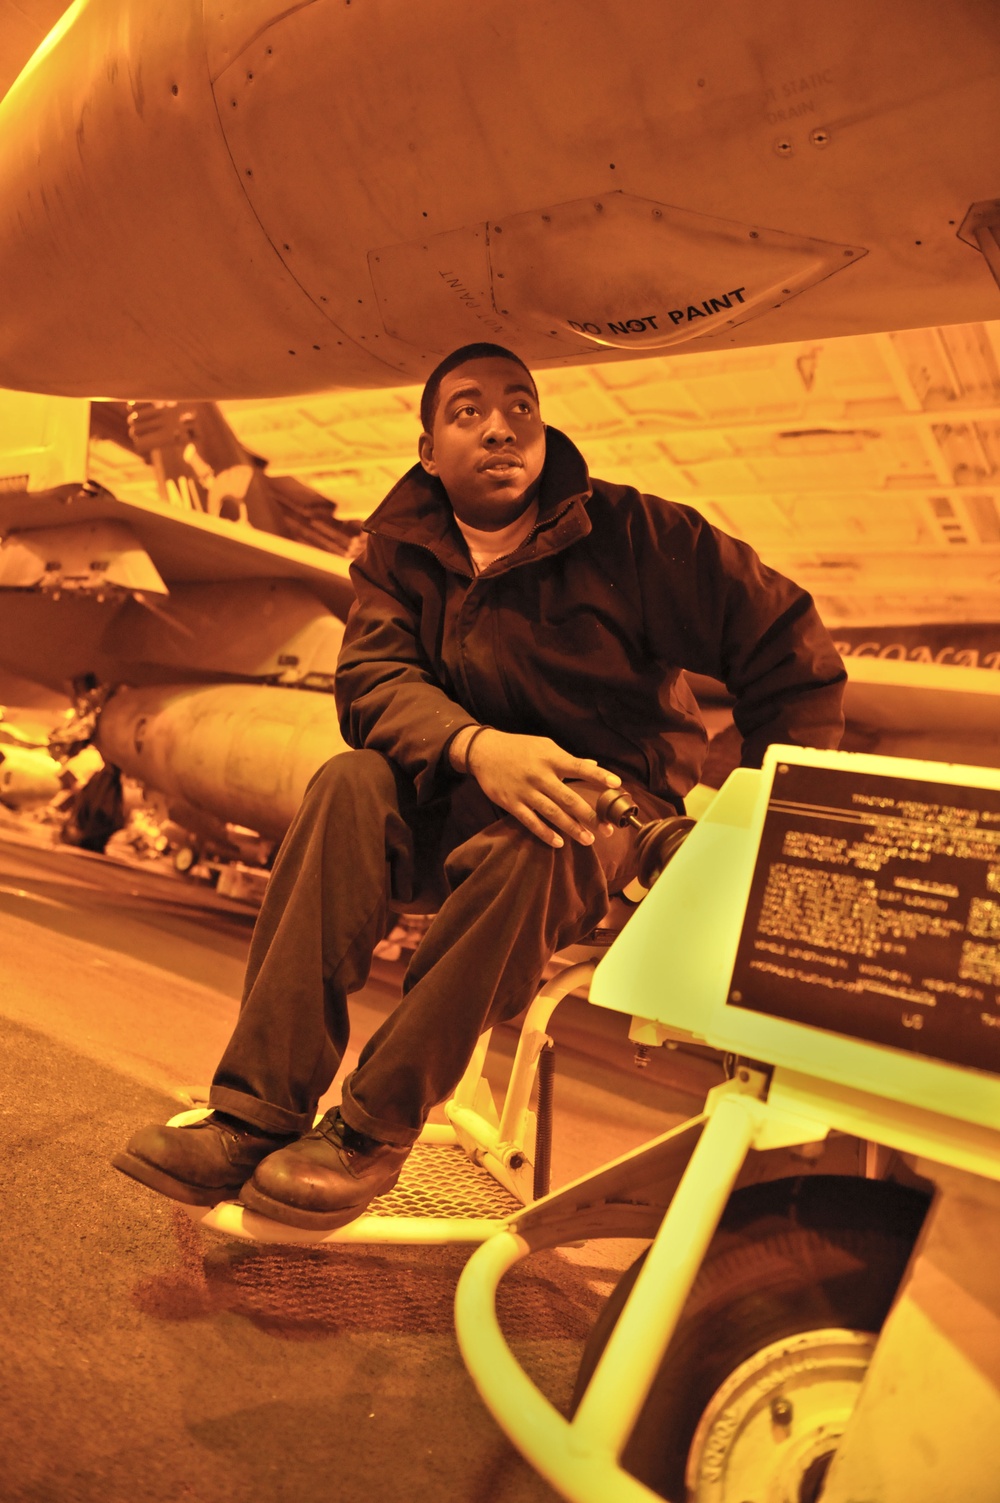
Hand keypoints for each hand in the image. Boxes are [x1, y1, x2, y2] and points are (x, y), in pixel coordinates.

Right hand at [455, 728, 620, 847]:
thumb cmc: (519, 748)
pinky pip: (531, 821)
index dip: (598, 776)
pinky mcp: (512, 803)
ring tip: (589, 840)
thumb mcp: (544, 746)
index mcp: (551, 759)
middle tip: (607, 829)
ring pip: (553, 813)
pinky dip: (545, 833)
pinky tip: (559, 842)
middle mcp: (540, 776)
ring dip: (572, 828)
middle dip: (590, 815)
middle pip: (569, 798)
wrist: (484, 752)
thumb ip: (567, 758)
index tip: (616, 785)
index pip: (580, 768)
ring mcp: (526, 791)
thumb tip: (592, 765)